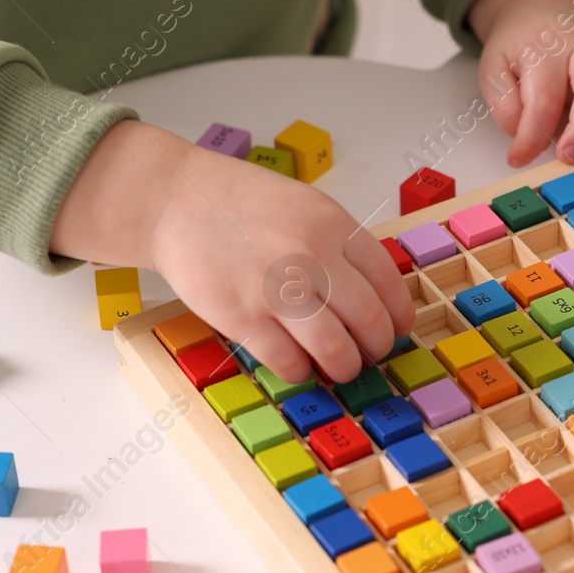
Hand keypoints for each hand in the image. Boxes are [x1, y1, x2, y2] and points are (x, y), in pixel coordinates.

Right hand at [51, 121, 413, 382]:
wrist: (174, 200)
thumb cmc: (238, 203)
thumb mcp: (305, 206)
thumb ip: (339, 244)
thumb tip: (373, 295)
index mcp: (333, 225)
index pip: (389, 283)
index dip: (399, 316)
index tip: (397, 330)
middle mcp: (312, 256)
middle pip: (370, 322)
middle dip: (376, 348)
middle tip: (370, 355)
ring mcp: (277, 289)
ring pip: (337, 351)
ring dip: (345, 368)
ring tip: (340, 369)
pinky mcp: (243, 317)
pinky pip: (289, 362)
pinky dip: (301, 372)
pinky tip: (298, 366)